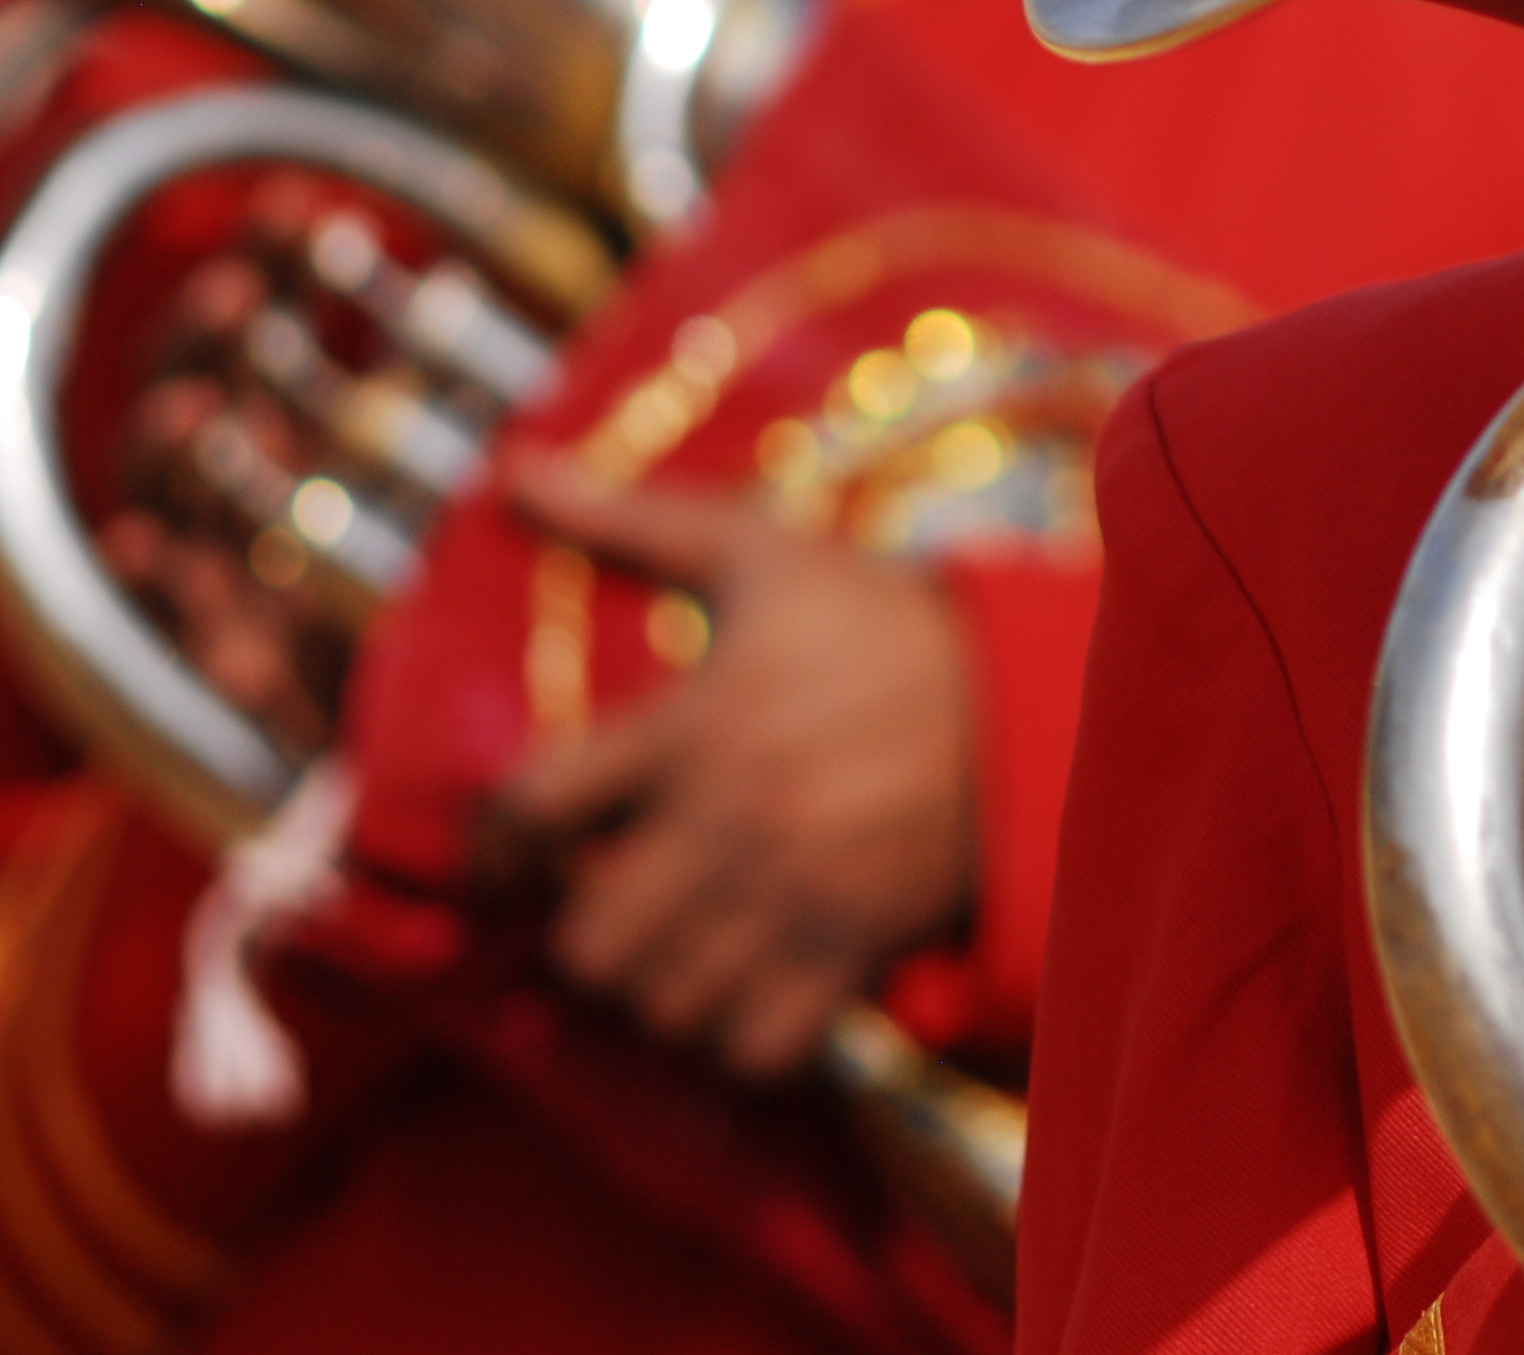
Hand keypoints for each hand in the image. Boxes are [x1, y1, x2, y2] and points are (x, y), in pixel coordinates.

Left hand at [487, 459, 978, 1077]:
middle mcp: (731, 826)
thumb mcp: (761, 553)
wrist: (1025, 695)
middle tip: (597, 900)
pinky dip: (729, 1033)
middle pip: (588, 943)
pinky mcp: (852, 953)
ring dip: (647, 986)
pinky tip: (734, 983)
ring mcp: (793, 900)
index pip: (533, 810)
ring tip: (664, 943)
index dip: (498, 840)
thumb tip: (517, 475)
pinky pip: (752, 1048)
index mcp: (693, 726)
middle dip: (575, 931)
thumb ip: (632, 523)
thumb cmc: (877, 621)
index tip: (513, 843)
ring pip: (661, 1007)